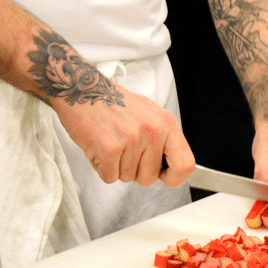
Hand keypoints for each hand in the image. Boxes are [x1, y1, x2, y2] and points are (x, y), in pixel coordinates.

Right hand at [52, 83, 193, 187]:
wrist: (83, 89)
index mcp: (165, 122)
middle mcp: (152, 131)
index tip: (164, 176)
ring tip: (110, 141)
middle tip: (123, 147)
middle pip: (149, 178)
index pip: (184, 164)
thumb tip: (171, 164)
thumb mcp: (148, 112)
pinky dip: (101, 167)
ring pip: (127, 178)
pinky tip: (99, 146)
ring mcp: (131, 140)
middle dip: (134, 169)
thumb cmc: (112, 101)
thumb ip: (162, 137)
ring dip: (116, 166)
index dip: (174, 178)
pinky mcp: (109, 149)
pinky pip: (109, 177)